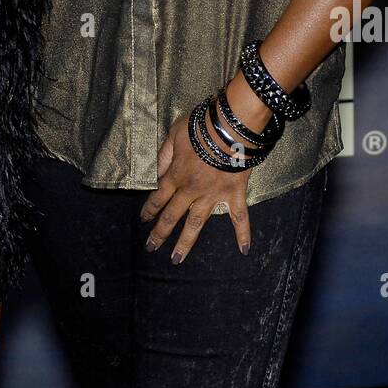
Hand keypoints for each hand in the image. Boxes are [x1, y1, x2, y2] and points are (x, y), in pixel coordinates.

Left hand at [139, 106, 252, 262]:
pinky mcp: (234, 194)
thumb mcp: (173, 135)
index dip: (149, 209)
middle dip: (160, 232)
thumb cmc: (199, 127)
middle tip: (151, 247)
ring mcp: (213, 195)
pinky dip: (243, 233)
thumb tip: (157, 175)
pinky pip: (239, 217)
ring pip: (196, 223)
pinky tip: (243, 250)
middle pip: (172, 215)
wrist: (228, 128)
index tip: (143, 220)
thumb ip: (164, 156)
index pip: (158, 196)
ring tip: (176, 259)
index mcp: (176, 175)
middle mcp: (191, 190)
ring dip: (185, 242)